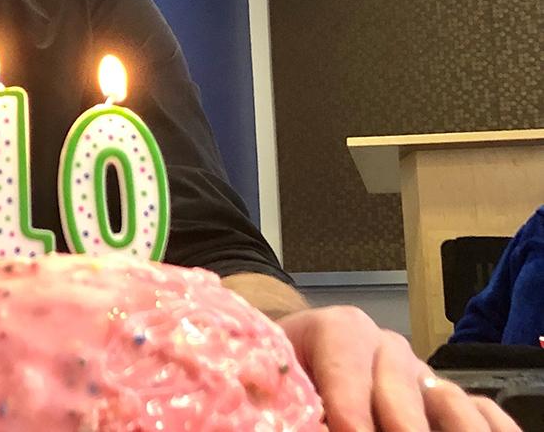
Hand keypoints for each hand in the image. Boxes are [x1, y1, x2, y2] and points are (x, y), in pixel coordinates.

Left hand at [278, 306, 521, 430]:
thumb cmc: (277, 374)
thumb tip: (279, 415)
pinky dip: (484, 426)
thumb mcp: (268, 377)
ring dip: (450, 425)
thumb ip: (275, 397)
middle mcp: (384, 347)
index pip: (346, 357)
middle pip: (400, 380)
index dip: (348, 399)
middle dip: (400, 421)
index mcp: (335, 330)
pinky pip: (477, 412)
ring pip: (445, 396)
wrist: (294, 362)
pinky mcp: (440, 400)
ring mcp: (418, 373)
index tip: (349, 430)